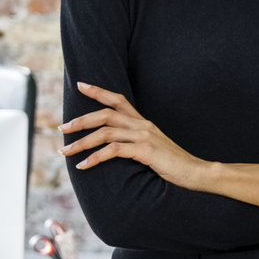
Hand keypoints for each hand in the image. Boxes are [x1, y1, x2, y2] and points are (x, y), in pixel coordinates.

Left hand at [61, 82, 210, 187]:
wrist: (196, 173)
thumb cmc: (174, 165)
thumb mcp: (153, 148)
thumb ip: (136, 143)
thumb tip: (116, 146)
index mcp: (143, 122)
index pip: (118, 100)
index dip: (98, 91)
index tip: (80, 85)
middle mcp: (142, 125)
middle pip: (105, 115)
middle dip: (80, 121)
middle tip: (62, 129)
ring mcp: (144, 137)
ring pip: (105, 132)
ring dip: (82, 142)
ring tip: (66, 152)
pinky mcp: (145, 151)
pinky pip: (113, 150)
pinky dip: (95, 157)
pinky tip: (84, 165)